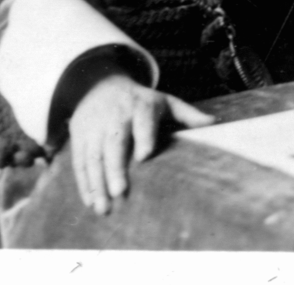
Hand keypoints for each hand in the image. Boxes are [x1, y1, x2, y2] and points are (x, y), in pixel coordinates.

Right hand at [65, 72, 211, 215]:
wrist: (99, 86)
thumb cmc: (140, 101)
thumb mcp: (164, 100)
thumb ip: (187, 113)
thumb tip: (214, 122)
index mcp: (140, 108)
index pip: (142, 123)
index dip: (143, 138)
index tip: (145, 156)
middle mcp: (115, 118)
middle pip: (113, 144)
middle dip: (115, 169)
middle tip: (119, 193)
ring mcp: (94, 128)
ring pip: (93, 157)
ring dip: (96, 184)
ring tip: (102, 208)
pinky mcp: (79, 138)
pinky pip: (79, 162)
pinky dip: (83, 183)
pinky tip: (89, 202)